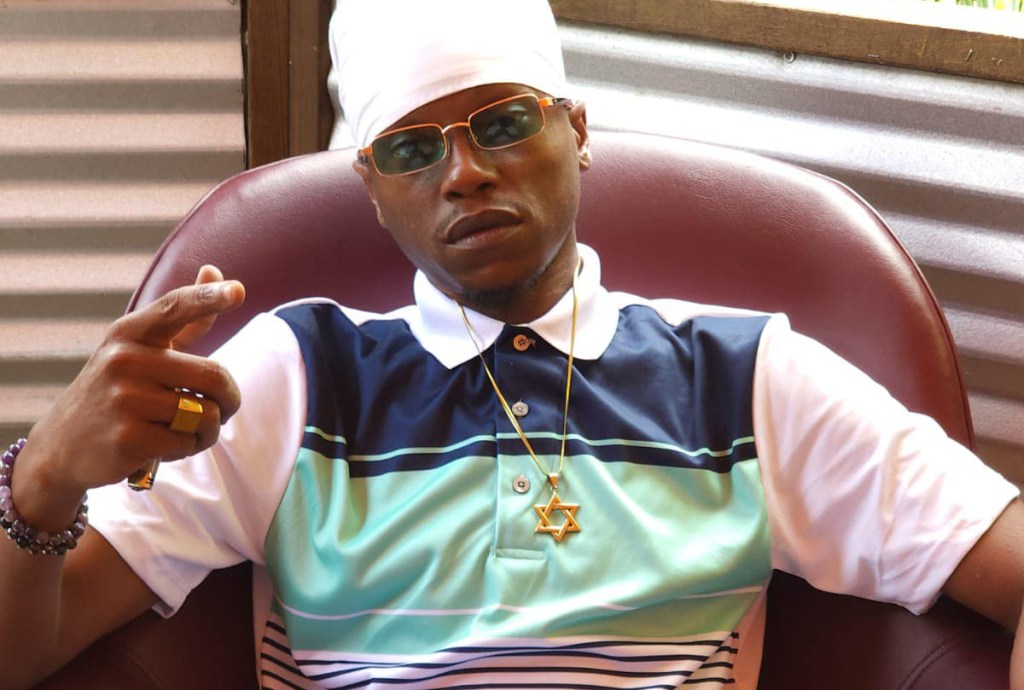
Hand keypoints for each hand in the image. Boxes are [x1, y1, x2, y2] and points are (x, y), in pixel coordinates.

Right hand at [15, 266, 245, 526]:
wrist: (61, 445)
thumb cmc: (115, 390)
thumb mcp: (140, 350)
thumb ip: (183, 317)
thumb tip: (214, 270)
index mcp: (129, 333)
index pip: (174, 308)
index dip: (209, 298)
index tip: (238, 291)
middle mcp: (124, 360)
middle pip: (214, 376)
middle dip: (230, 400)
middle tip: (223, 410)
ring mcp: (124, 399)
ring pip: (205, 414)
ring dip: (208, 430)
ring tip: (188, 430)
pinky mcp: (128, 438)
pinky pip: (187, 442)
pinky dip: (189, 448)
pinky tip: (167, 447)